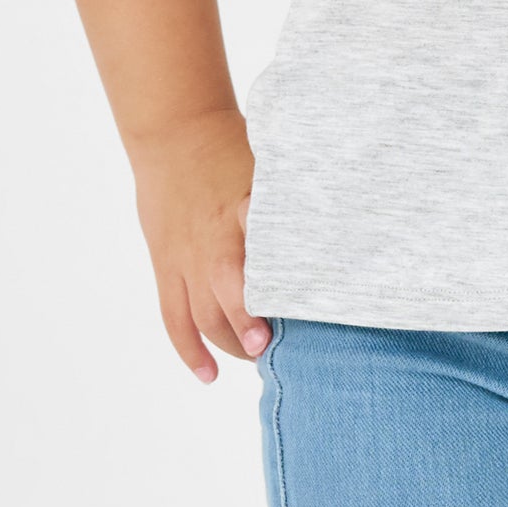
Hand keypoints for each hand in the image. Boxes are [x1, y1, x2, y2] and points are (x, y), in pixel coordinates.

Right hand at [129, 109, 268, 383]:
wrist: (176, 132)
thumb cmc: (231, 147)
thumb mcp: (268, 167)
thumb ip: (294, 198)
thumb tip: (341, 217)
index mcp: (244, 215)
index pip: (263, 263)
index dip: (276, 293)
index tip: (295, 316)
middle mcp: (214, 244)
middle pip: (227, 299)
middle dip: (250, 330)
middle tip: (276, 349)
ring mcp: (185, 259)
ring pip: (202, 317)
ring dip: (228, 344)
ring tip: (255, 358)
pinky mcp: (166, 265)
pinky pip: (173, 316)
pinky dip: (189, 348)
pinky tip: (208, 374)